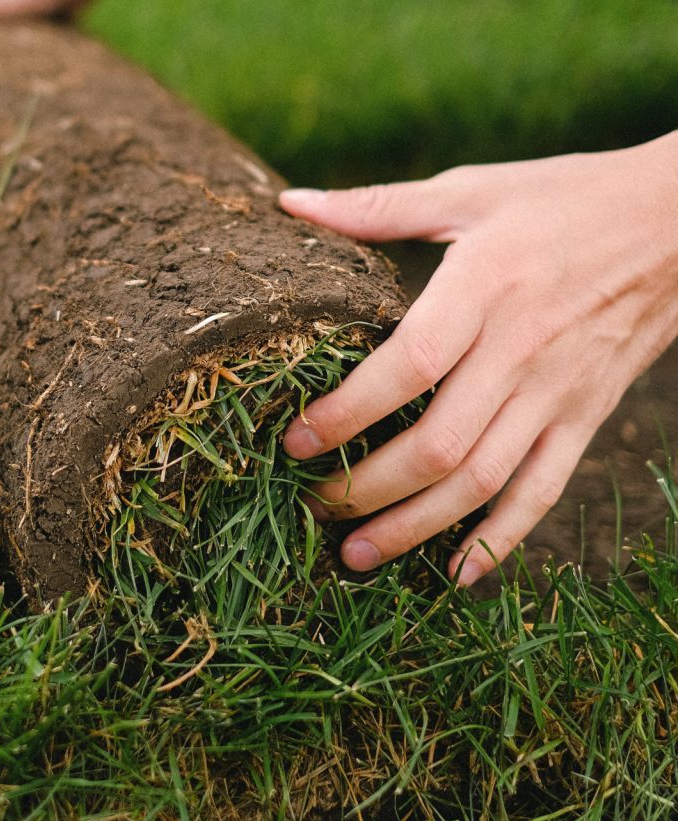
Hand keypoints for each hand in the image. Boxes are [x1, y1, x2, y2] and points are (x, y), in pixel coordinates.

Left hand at [280, 132, 677, 585]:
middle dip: (367, 487)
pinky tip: (455, 574)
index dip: (346, 412)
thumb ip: (376, 207)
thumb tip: (290, 202)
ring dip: (416, 527)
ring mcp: (558, 393)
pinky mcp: (586, 418)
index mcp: (485, 287)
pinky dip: (501, 540)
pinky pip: (543, 492)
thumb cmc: (563, 200)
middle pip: (439, 444)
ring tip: (357, 554)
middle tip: (312, 505)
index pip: (407, 366)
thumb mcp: (471, 192)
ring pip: (482, 483)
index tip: (293, 441)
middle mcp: (521, 350)